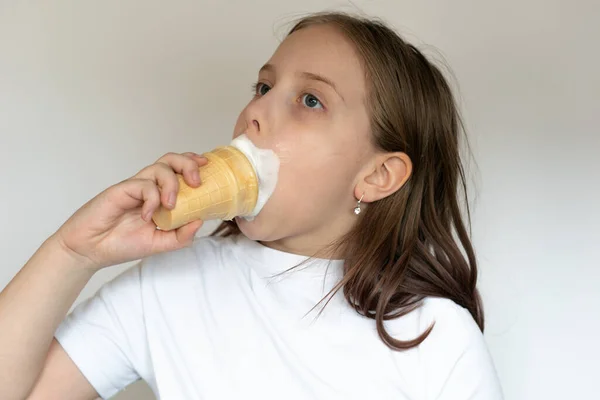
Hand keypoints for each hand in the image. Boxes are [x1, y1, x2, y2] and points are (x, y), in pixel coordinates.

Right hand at [50, 152, 207, 270]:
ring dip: (171, 183)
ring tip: (171, 205)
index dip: (194, 165)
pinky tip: (147, 216)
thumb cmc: (122, 244)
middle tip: (197, 182)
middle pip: (171, 160)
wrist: (90, 250)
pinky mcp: (122, 190)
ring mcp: (135, 187)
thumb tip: (200, 221)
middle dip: (188, 164)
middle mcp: (149, 187)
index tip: (209, 167)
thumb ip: (181, 236)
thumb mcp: (160, 245)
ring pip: (159, 167)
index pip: (180, 171)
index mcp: (160, 196)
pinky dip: (151, 199)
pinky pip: (143, 185)